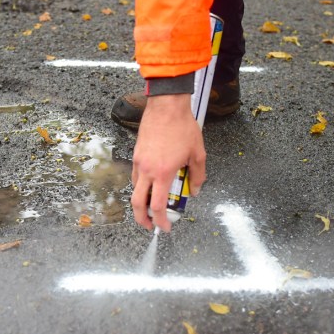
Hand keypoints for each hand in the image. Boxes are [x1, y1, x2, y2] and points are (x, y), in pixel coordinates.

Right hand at [130, 94, 205, 231]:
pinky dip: (141, 185)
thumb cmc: (182, 127)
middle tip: (150, 224)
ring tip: (153, 203)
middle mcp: (147, 170)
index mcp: (163, 173)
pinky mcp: (137, 153)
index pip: (157, 206)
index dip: (160, 220)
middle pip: (137, 202)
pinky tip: (151, 183)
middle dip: (142, 218)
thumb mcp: (198, 153)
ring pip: (135, 188)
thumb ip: (197, 176)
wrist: (166, 106)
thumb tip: (194, 190)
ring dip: (142, 200)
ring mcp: (139, 161)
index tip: (165, 227)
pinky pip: (136, 175)